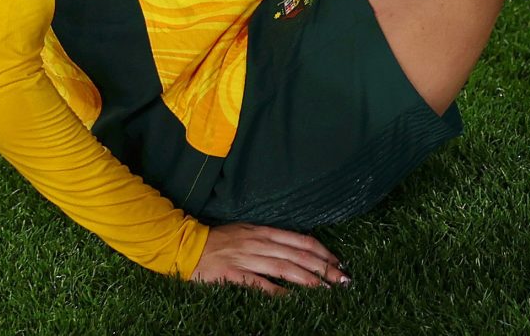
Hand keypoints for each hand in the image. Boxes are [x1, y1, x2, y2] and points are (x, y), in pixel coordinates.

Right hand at [190, 223, 348, 293]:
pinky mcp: (233, 273)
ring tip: (326, 290)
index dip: (322, 251)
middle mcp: (259, 243)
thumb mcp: (246, 231)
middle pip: (298, 255)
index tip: (338, 262)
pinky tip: (293, 299)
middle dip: (324, 268)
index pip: (301, 241)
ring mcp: (246, 258)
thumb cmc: (218, 239)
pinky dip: (278, 291)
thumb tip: (296, 246)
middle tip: (342, 280)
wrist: (187, 245)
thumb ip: (269, 238)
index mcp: (264, 231)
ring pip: (284, 268)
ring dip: (308, 280)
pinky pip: (259, 283)